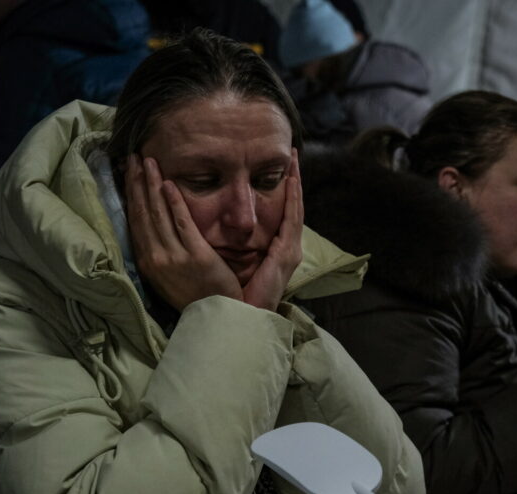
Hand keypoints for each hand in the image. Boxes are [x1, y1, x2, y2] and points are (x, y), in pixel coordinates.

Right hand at [125, 154, 241, 310]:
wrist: (218, 318)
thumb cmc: (198, 298)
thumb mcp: (170, 278)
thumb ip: (163, 253)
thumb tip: (157, 229)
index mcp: (149, 263)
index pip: (136, 222)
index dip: (131, 195)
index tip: (129, 173)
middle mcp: (155, 258)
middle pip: (142, 213)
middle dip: (137, 183)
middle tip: (135, 157)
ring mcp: (174, 258)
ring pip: (157, 214)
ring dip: (151, 185)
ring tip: (148, 161)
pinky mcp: (195, 257)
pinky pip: (182, 223)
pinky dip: (173, 203)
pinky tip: (168, 184)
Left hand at [240, 149, 302, 310]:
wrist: (245, 318)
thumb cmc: (237, 295)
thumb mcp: (235, 263)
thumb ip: (236, 246)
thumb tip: (220, 230)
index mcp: (276, 249)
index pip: (282, 212)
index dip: (284, 189)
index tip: (284, 166)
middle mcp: (288, 247)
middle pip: (293, 205)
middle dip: (295, 178)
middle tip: (294, 152)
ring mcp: (290, 250)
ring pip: (296, 208)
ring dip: (296, 181)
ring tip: (295, 158)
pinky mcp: (287, 254)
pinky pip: (291, 220)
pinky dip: (292, 199)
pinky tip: (291, 180)